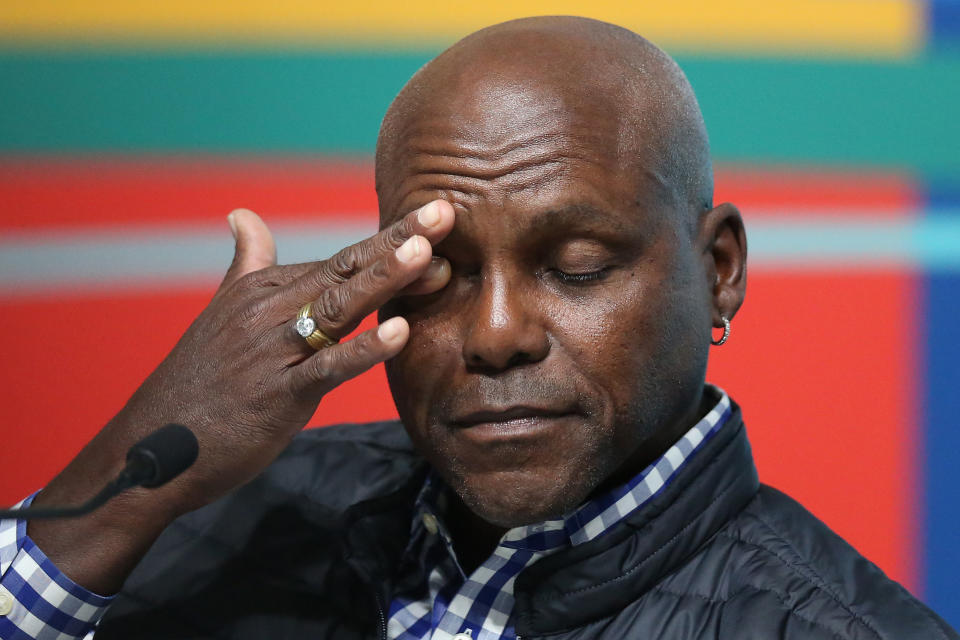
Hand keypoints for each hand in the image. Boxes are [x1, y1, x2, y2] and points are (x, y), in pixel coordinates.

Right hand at [120, 199, 455, 511]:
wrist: (151, 446)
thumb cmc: (200, 381)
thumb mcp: (224, 314)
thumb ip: (246, 266)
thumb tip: (243, 216)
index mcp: (264, 289)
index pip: (342, 259)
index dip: (391, 240)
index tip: (435, 214)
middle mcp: (270, 309)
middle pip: (347, 270)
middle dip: (399, 241)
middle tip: (445, 212)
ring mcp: (274, 350)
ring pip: (340, 307)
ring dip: (383, 279)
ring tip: (426, 254)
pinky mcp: (277, 393)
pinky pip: (327, 367)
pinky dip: (363, 349)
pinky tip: (400, 332)